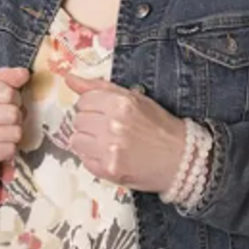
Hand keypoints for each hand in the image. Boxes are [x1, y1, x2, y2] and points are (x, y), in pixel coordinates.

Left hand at [64, 73, 185, 193]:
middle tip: (107, 129)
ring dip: (88, 141)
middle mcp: (113, 124)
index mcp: (120, 103)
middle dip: (89, 123)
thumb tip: (68, 78)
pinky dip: (93, 158)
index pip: (83, 100)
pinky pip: (84, 160)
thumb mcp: (134, 98)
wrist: (180, 159)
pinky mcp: (108, 170)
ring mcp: (109, 149)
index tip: (102, 112)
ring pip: (76, 140)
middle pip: (77, 120)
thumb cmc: (158, 126)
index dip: (91, 106)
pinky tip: (109, 155)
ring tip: (106, 143)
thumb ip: (99, 87)